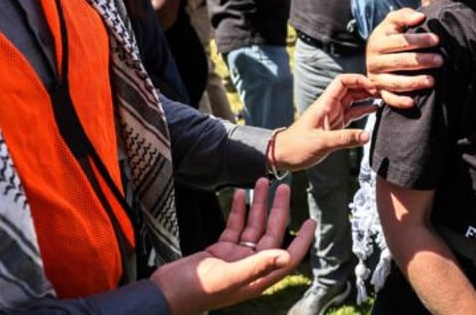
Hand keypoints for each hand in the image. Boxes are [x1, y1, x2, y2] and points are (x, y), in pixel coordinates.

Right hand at [151, 178, 314, 313]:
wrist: (164, 293)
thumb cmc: (195, 291)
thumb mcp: (228, 276)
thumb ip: (257, 265)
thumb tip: (286, 256)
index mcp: (258, 277)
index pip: (288, 257)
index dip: (302, 240)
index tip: (311, 221)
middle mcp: (250, 266)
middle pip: (271, 234)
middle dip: (278, 210)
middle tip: (283, 186)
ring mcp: (235, 257)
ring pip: (253, 226)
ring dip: (258, 205)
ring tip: (261, 182)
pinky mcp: (220, 250)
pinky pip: (234, 226)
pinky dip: (238, 210)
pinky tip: (240, 194)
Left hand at [271, 73, 378, 170]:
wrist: (283, 155)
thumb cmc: (297, 147)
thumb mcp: (321, 143)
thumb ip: (344, 139)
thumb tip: (367, 136)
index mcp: (325, 104)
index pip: (343, 82)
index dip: (358, 80)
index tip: (373, 88)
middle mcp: (330, 106)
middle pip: (351, 89)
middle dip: (366, 87)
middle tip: (384, 93)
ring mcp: (333, 115)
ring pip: (353, 100)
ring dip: (367, 98)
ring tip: (384, 99)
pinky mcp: (335, 126)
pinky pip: (352, 113)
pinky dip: (363, 111)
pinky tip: (374, 110)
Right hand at [365, 8, 441, 108]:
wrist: (375, 53)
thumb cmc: (390, 35)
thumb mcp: (393, 22)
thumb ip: (405, 15)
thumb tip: (420, 17)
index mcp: (377, 42)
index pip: (399, 41)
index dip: (418, 40)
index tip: (436, 40)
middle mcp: (373, 60)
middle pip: (399, 61)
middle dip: (421, 61)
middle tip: (440, 60)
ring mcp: (376, 77)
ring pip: (395, 81)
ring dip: (414, 82)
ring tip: (432, 81)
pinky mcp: (379, 91)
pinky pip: (389, 98)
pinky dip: (400, 102)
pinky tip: (413, 102)